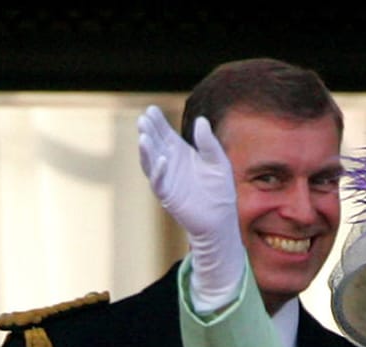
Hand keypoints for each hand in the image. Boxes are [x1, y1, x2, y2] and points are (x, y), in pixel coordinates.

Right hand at [137, 105, 245, 306]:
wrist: (221, 217)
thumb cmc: (219, 189)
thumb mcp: (218, 161)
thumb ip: (209, 143)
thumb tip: (201, 120)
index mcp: (179, 152)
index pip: (164, 134)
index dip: (157, 122)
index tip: (151, 109)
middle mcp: (169, 163)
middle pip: (154, 144)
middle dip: (148, 132)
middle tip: (144, 119)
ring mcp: (166, 179)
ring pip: (150, 161)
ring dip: (147, 149)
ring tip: (144, 136)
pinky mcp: (168, 195)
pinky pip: (159, 182)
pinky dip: (158, 171)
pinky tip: (161, 158)